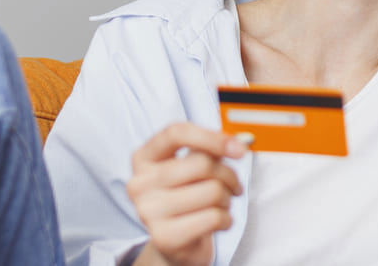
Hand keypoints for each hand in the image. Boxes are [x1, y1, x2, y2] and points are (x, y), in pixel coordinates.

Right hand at [126, 122, 247, 265]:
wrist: (174, 243)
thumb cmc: (185, 199)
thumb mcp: (190, 170)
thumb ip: (206, 151)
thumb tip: (235, 145)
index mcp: (143, 158)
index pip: (176, 133)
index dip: (211, 137)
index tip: (238, 148)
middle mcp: (139, 183)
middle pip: (202, 164)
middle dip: (228, 174)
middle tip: (233, 185)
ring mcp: (148, 211)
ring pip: (212, 191)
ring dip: (227, 199)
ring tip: (220, 205)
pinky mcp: (164, 237)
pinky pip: (214, 217)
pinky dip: (227, 219)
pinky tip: (218, 222)